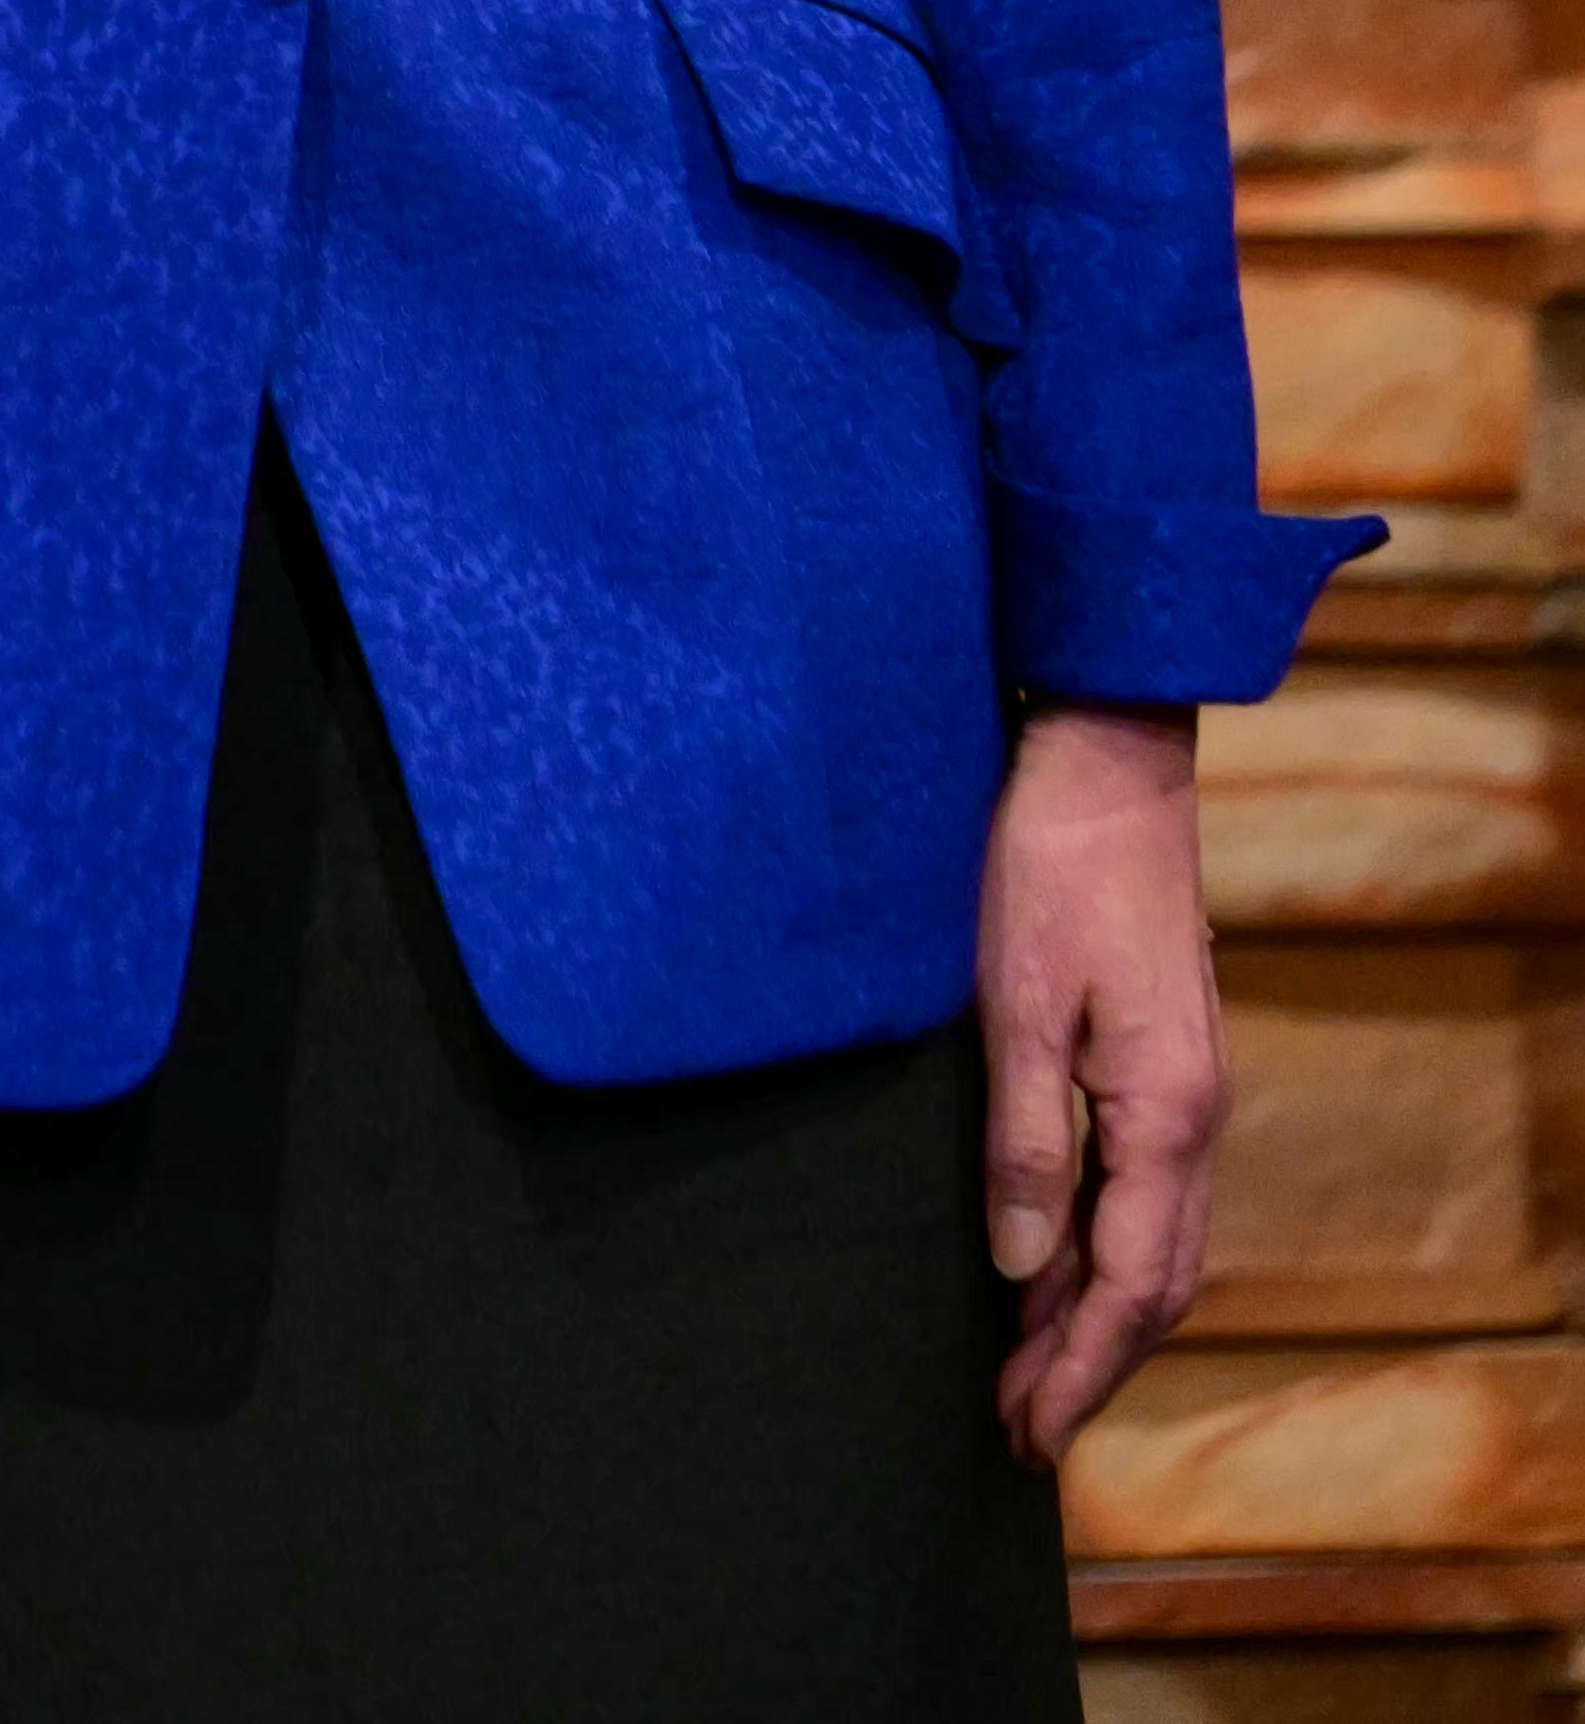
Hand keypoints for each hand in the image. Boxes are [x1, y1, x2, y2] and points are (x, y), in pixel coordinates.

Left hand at [987, 700, 1220, 1458]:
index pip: (1133, 1280)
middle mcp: (1192, 1119)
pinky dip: (1101, 1253)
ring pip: (1156, 1245)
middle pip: (1157, 1282)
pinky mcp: (1158, 1069)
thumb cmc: (1049, 872)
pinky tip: (1051, 1271)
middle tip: (1020, 1431)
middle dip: (1091, 1362)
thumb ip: (1023, 1141)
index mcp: (1166, 1112)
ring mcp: (1181, 1094)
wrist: (1104, 774)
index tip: (1030, 1430)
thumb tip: (1022, 1265)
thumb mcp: (1013, 1004)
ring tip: (1029, 1374)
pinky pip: (1141, 1195)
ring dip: (1097, 1316)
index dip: (1080, 1364)